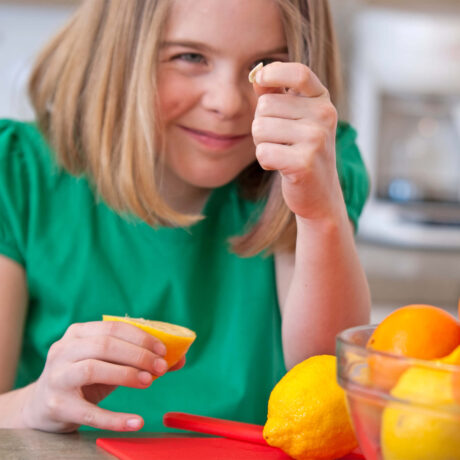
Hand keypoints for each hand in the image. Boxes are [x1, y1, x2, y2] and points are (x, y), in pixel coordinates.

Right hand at [22, 321, 183, 431]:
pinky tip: (137, 421)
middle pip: (105, 345)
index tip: (163, 350)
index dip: (141, 337)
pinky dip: (115, 418)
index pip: (113, 328)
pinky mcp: (56, 406)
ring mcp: (57, 377)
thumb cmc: (84, 379)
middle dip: (138, 354)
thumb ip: (139, 358)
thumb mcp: (108, 363)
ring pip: (94, 368)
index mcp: (78, 333)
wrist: (41, 406)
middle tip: (160, 367)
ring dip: (126, 374)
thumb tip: (180, 359)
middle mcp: (63, 350)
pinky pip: (89, 413)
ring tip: (148, 382)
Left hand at [251, 62, 342, 222]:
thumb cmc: (302, 152)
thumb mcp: (295, 119)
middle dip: (261, 124)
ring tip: (281, 152)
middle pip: (265, 106)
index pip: (298, 73)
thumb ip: (277, 95)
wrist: (320, 194)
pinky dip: (265, 161)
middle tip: (278, 140)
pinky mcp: (304, 162)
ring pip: (260, 129)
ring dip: (261, 144)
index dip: (274, 72)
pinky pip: (263, 152)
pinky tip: (280, 166)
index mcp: (322, 101)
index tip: (259, 79)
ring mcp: (316, 139)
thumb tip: (257, 73)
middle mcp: (324, 116)